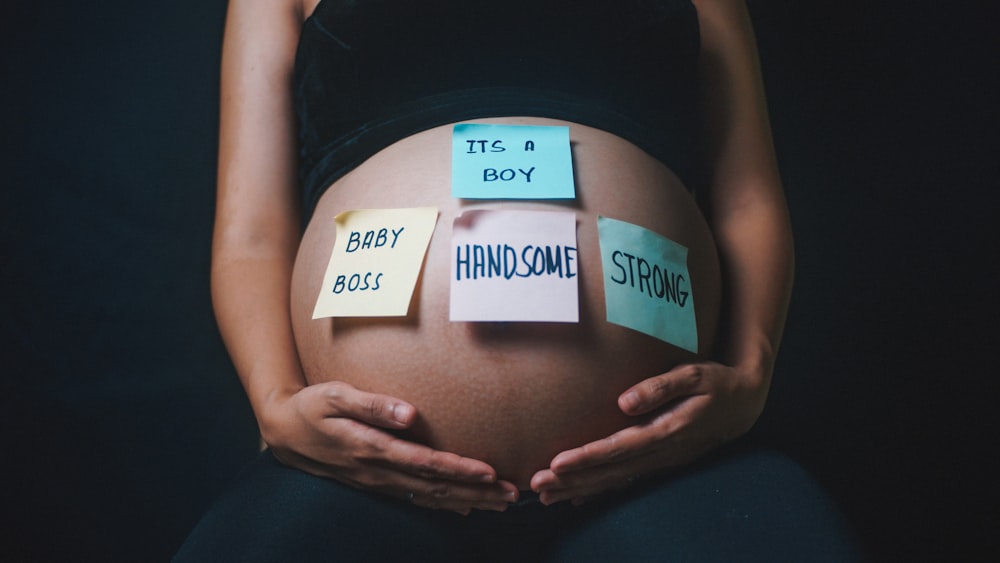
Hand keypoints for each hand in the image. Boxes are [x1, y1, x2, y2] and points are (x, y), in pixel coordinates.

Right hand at [260, 381, 518, 514]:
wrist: (282, 431)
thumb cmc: (312, 406)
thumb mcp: (335, 395)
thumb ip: (373, 404)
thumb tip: (410, 413)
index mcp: (372, 449)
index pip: (425, 464)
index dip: (459, 469)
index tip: (491, 472)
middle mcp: (378, 472)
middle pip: (435, 487)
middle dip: (476, 492)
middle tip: (512, 494)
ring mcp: (377, 482)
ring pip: (429, 497)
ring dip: (467, 501)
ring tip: (500, 502)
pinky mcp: (376, 483)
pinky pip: (416, 498)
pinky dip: (444, 504)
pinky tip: (465, 507)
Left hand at [529, 361, 768, 505]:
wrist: (744, 404)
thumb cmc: (717, 383)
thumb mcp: (695, 374)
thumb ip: (661, 386)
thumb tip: (624, 401)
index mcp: (668, 430)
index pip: (620, 447)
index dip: (587, 457)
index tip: (557, 463)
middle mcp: (661, 453)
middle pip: (610, 471)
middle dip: (572, 480)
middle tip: (536, 486)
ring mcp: (661, 462)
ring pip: (614, 480)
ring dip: (579, 489)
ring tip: (544, 497)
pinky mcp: (659, 463)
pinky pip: (624, 481)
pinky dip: (599, 491)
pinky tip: (576, 499)